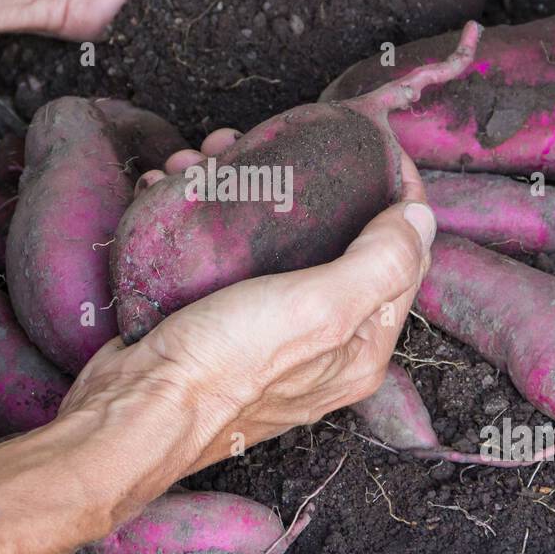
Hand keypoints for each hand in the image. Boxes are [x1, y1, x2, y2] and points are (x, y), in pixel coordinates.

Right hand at [59, 128, 435, 473]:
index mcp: (360, 348)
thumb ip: (378, 264)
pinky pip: (220, 255)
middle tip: (271, 144)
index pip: (404, 260)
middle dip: (305, 183)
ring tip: (204, 158)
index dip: (398, 198)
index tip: (376, 147)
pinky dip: (200, 217)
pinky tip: (174, 188)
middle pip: (333, 242)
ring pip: (270, 242)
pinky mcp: (214, 322)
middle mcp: (320, 344)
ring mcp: (266, 334)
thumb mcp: (317, 309)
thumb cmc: (224, 368)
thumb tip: (421, 219)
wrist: (133, 410)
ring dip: (241, 191)